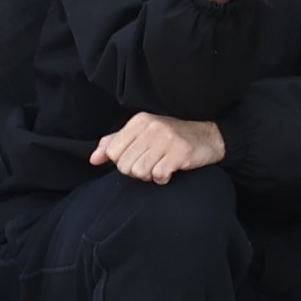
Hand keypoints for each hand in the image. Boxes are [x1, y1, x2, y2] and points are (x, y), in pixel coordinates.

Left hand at [90, 110, 229, 183]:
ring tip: (159, 167)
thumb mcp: (141, 134)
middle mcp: (151, 127)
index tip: (137, 158)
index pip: (112, 152)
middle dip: (136, 171)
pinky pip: (158, 175)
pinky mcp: (180, 153)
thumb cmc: (169, 137)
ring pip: (139, 172)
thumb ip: (114, 144)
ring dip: (149, 176)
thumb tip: (93, 159)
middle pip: (124, 165)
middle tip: (151, 164)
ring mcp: (166, 139)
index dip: (122, 161)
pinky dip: (162, 178)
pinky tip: (170, 171)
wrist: (206, 136)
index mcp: (139, 121)